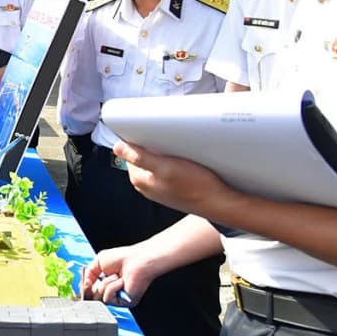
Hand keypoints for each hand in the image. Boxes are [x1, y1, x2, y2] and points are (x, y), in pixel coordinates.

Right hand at [79, 245, 156, 306]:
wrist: (137, 260)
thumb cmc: (122, 258)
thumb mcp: (98, 263)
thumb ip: (87, 274)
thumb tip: (82, 286)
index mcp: (105, 282)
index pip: (90, 291)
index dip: (84, 288)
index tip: (83, 282)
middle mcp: (111, 291)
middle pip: (92, 297)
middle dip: (90, 289)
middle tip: (91, 281)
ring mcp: (118, 298)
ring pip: (99, 298)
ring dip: (105, 284)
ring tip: (115, 275)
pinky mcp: (124, 302)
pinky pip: (109, 299)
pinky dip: (112, 288)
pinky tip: (121, 281)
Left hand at [115, 140, 234, 217]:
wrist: (218, 203)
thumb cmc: (195, 186)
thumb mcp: (166, 168)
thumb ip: (139, 158)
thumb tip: (117, 147)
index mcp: (140, 180)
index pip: (128, 153)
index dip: (137, 141)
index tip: (148, 132)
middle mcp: (146, 186)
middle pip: (141, 158)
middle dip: (150, 147)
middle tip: (165, 140)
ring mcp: (159, 188)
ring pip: (154, 163)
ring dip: (162, 154)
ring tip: (175, 149)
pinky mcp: (172, 188)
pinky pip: (166, 170)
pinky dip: (171, 162)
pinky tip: (182, 161)